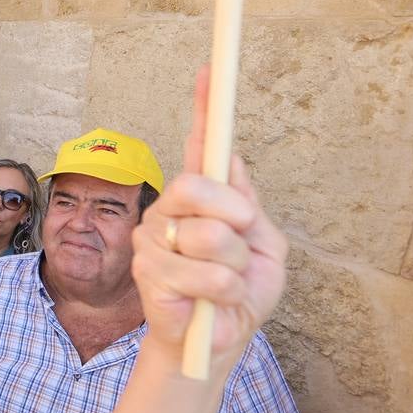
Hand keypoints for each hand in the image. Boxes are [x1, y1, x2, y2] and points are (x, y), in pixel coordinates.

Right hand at [130, 67, 288, 373]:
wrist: (221, 343)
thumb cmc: (240, 294)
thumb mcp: (264, 246)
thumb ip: (247, 205)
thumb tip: (233, 159)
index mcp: (203, 198)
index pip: (201, 144)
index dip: (205, 106)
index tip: (212, 70)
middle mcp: (171, 209)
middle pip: (197, 185)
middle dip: (233, 219)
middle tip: (242, 243)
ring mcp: (153, 238)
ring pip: (208, 236)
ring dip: (234, 269)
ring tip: (225, 287)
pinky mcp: (147, 271)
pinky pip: (204, 273)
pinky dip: (222, 293)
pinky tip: (209, 304)